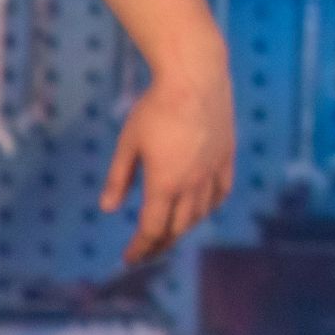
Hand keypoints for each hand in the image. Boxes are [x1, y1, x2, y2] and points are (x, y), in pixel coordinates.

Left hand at [102, 59, 235, 264]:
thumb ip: (119, 178)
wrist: (195, 76)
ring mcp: (213, 170)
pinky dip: (208, 207)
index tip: (128, 257)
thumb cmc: (156, 107)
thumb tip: (108, 208)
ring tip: (169, 233)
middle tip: (146, 250)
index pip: (152, 229)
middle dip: (159, 244)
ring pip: (200, 214)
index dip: (140, 247)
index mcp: (165, 183)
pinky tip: (200, 210)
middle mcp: (193, 183)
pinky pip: (220, 193)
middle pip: (177, 228)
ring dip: (182, 228)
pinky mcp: (226, 156)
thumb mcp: (128, 143)